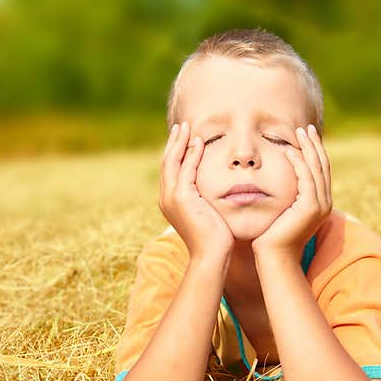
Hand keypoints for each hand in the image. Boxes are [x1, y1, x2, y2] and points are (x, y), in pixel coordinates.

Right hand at [159, 121, 233, 260]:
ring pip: (173, 162)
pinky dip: (191, 154)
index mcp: (170, 201)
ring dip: (180, 142)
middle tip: (181, 125)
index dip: (175, 152)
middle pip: (167, 162)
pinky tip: (199, 142)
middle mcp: (166, 198)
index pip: (170, 170)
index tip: (183, 137)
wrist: (211, 255)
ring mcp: (171, 197)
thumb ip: (204, 199)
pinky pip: (186, 169)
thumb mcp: (206, 214)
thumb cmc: (214, 239)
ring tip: (187, 127)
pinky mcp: (182, 197)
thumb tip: (212, 191)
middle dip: (174, 142)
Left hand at [252, 124, 331, 259]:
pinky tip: (289, 150)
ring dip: (308, 148)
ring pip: (316, 168)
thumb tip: (280, 181)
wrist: (274, 257)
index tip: (306, 134)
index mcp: (321, 202)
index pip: (320, 170)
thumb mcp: (283, 210)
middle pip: (322, 165)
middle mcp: (325, 202)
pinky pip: (306, 177)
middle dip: (314, 144)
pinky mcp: (310, 206)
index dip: (315, 151)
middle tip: (306, 127)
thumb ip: (288, 196)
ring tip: (299, 132)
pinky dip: (299, 161)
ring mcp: (320, 205)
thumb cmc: (272, 236)